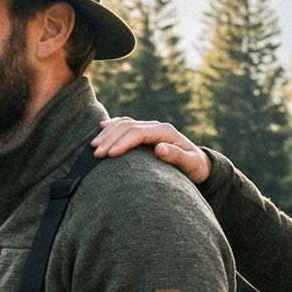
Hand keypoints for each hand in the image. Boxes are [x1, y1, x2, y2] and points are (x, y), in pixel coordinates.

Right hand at [93, 116, 211, 184]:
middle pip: (127, 126)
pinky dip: (112, 126)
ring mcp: (149, 128)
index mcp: (165, 132)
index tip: (109, 155)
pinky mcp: (144, 132)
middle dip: (110, 139)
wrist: (198, 164)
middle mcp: (156, 126)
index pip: (138, 132)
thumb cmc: (195, 167)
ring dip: (107, 133)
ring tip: (93, 146)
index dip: (123, 142)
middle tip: (95, 154)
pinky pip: (125, 125)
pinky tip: (100, 129)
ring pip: (123, 124)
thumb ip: (177, 156)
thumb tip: (160, 148)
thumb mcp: (191, 164)